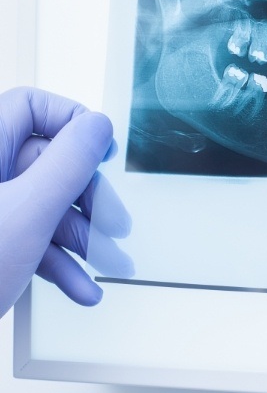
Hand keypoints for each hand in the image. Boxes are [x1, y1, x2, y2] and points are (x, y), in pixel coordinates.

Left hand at [0, 87, 130, 316]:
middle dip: (88, 200)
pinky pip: (29, 239)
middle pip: (48, 164)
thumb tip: (96, 127)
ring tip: (107, 265)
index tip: (102, 151)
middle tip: (113, 224)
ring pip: (43, 207)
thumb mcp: (26, 214)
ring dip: (81, 239)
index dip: (72, 124)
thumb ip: (68, 164)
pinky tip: (79, 284)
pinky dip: (57, 261)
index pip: (30, 107)